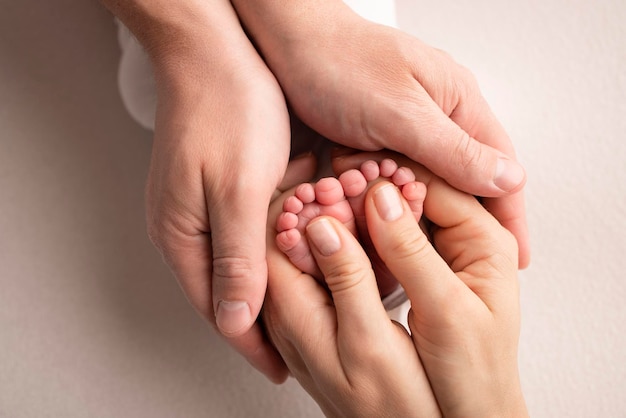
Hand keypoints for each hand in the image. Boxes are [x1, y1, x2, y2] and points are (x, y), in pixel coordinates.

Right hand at [103, 0, 290, 381]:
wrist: (216, 50)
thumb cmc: (226, 109)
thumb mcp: (238, 190)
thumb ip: (237, 258)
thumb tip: (233, 321)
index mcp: (182, 237)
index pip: (220, 311)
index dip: (255, 344)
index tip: (285, 369)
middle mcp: (186, 229)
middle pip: (229, 294)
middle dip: (267, 322)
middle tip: (306, 344)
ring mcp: (201, 209)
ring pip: (243, 266)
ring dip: (276, 287)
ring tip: (312, 309)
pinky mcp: (220, 189)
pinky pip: (249, 236)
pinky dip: (278, 251)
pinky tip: (303, 257)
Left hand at [230, 1, 529, 267]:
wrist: (285, 43)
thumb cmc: (339, 64)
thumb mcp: (400, 111)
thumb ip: (452, 149)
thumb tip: (510, 180)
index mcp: (458, 103)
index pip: (500, 167)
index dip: (510, 215)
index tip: (517, 259)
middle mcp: (438, 117)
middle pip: (465, 181)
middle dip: (463, 222)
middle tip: (463, 267)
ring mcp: (406, 128)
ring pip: (427, 186)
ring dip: (421, 215)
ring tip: (421, 254)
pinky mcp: (376, 138)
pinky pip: (394, 180)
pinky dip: (390, 203)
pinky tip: (385, 225)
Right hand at [263, 152, 526, 416]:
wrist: (472, 415)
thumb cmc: (474, 372)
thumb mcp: (446, 308)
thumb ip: (412, 252)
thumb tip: (379, 196)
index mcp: (486, 241)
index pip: (436, 185)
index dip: (391, 173)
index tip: (349, 165)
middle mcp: (466, 241)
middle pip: (416, 195)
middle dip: (374, 187)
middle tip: (332, 179)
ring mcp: (442, 255)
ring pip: (399, 215)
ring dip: (366, 208)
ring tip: (329, 198)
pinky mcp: (421, 271)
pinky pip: (390, 239)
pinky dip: (365, 232)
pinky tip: (339, 228)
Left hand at [263, 189, 440, 417]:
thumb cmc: (403, 402)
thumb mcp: (371, 341)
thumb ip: (346, 280)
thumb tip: (321, 226)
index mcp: (293, 319)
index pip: (270, 243)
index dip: (292, 203)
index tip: (319, 171)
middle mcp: (288, 321)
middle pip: (282, 247)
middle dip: (308, 206)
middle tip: (337, 172)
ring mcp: (306, 323)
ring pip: (300, 257)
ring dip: (321, 222)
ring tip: (349, 188)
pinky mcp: (326, 327)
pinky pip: (316, 274)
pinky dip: (334, 244)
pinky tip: (358, 227)